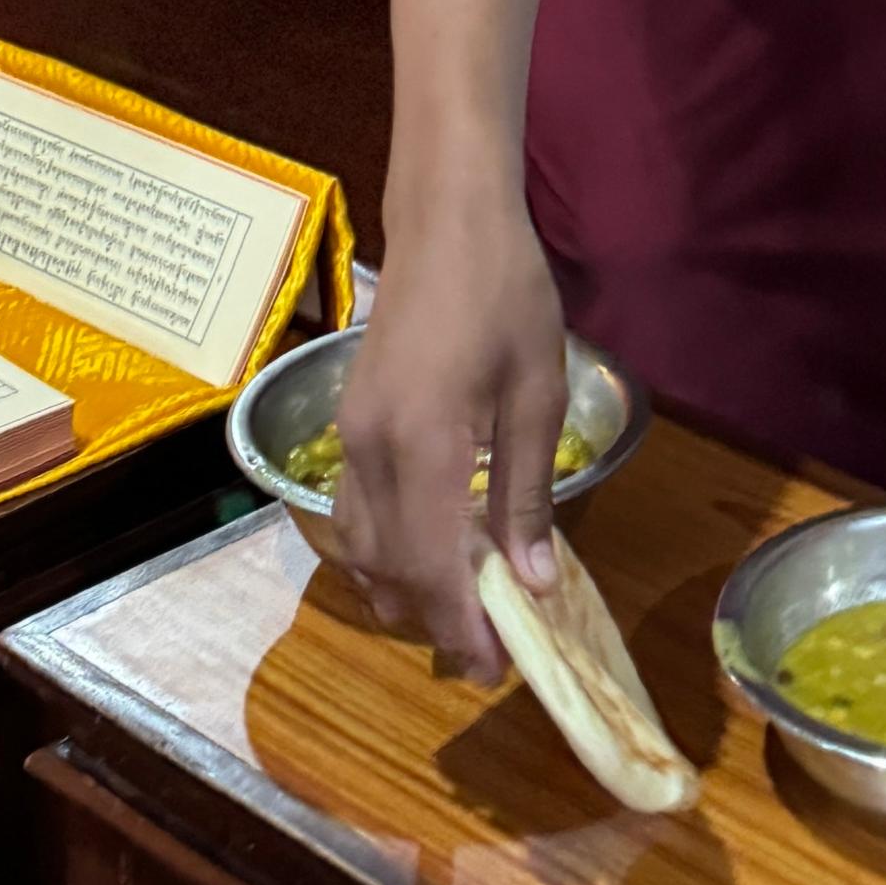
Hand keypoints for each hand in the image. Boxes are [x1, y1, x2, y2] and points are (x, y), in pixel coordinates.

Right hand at [327, 194, 570, 675]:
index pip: (432, 566)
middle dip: (435, 620)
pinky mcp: (347, 424)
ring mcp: (349, 436)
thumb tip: (535, 581)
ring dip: (405, 590)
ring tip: (463, 611)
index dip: (461, 627)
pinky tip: (429, 554)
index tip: (497, 666)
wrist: (446, 217)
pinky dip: (386, 550)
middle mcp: (370, 449)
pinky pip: (353, 512)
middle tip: (491, 650)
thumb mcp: (538, 392)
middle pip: (390, 569)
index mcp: (423, 443)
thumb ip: (528, 494)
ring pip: (361, 547)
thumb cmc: (506, 292)